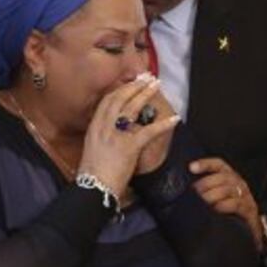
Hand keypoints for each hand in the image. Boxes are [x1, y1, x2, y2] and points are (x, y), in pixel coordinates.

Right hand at [78, 75, 180, 195]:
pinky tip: (174, 119)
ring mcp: (115, 136)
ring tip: (156, 85)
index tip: (130, 82)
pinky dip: (163, 124)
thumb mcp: (92, 149)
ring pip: (132, 108)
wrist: (93, 189)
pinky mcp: (128, 147)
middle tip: (147, 78)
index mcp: (94, 128)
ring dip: (146, 94)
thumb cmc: (93, 174)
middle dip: (134, 86)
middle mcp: (103, 127)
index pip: (107, 101)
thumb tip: (110, 131)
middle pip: (120, 99)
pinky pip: (149, 132)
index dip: (120, 89)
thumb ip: (100, 137)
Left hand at [190, 157, 260, 248]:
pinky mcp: (249, 210)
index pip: (219, 165)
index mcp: (230, 178)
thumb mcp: (217, 198)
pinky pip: (236, 204)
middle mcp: (239, 184)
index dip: (206, 164)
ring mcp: (245, 196)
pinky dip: (224, 205)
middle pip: (223, 176)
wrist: (249, 229)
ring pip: (228, 189)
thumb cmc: (229, 212)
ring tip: (202, 202)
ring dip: (212, 195)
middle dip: (205, 183)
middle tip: (194, 192)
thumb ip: (205, 191)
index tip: (192, 167)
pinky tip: (215, 209)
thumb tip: (184, 188)